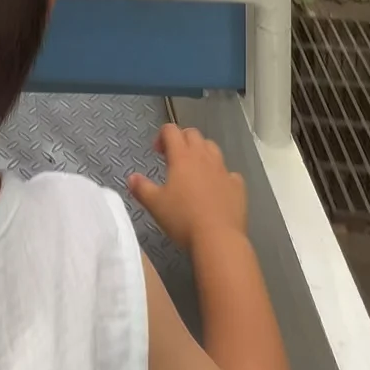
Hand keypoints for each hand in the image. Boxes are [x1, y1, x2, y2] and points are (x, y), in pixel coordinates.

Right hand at [128, 124, 246, 253]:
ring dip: (202, 152)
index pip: (171, 130)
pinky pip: (229, 173)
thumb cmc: (183, 219)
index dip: (162, 135)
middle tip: (174, 158)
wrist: (218, 239)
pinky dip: (221, 175)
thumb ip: (142, 188)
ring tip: (195, 170)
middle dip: (182, 140)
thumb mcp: (155, 205)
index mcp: (182, 157)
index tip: (157, 152)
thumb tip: (131, 178)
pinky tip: (217, 189)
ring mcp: (223, 170)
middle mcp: (204, 157)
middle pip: (193, 134)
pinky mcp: (237, 186)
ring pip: (212, 148)